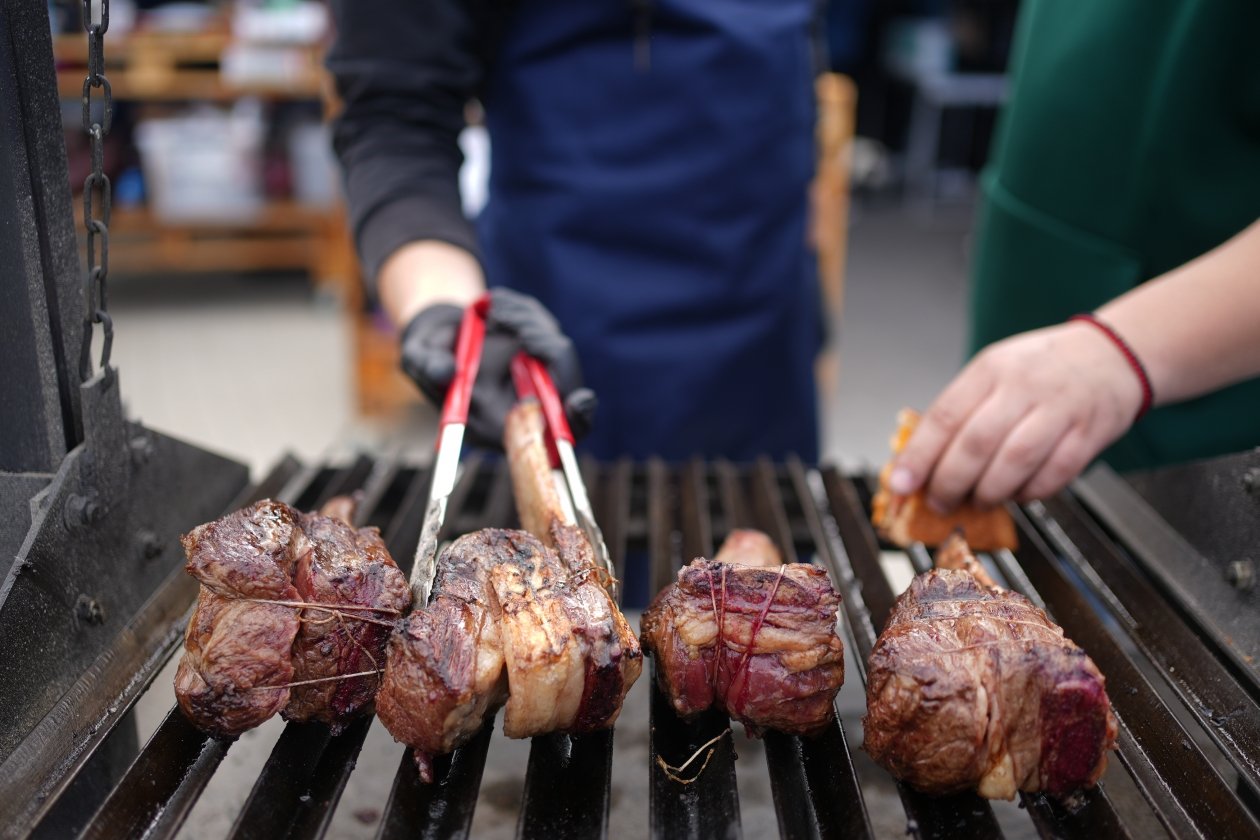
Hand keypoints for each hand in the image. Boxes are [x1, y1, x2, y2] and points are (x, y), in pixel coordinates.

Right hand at [399, 288, 596, 447]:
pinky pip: (547, 328)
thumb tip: (446, 373)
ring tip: (492, 312)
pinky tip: (496, 308)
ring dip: (526, 322)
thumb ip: (429, 366)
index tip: (579, 401)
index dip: (570, 424)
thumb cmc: (428, 355)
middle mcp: (527, 405)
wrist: (439, 334)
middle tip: (515, 325)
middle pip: (565, 385)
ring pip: (557, 350)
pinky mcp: (544, 351)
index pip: (552, 435)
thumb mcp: (419, 358)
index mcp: (502, 423)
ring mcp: (540, 378)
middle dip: (545, 348)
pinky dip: (524, 312)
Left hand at [889, 322, 1144, 509]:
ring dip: (988, 492)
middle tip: (939, 502)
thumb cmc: (1042, 369)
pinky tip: (1016, 494)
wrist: (1112, 354)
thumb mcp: (995, 373)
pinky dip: (1029, 493)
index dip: (919, 456)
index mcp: (990, 369)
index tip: (902, 484)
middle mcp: (1023, 386)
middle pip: (976, 444)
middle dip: (950, 482)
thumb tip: (920, 462)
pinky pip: (1053, 475)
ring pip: (1014, 462)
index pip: (945, 416)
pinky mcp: (1087, 434)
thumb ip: (961, 413)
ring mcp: (1058, 410)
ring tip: (977, 501)